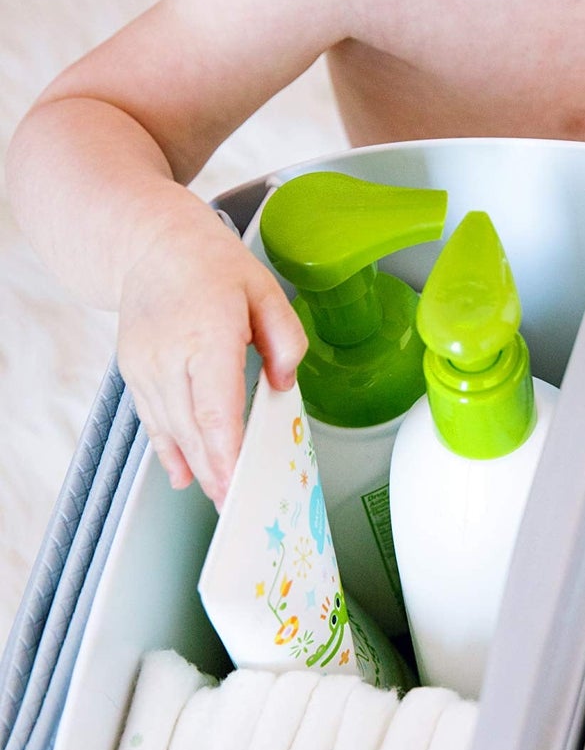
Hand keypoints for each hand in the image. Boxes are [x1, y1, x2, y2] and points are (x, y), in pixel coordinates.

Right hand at [117, 215, 306, 506]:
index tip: (237, 482)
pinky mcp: (133, 372)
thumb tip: (282, 383)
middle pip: (191, 428)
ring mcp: (145, 365)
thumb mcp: (265, 288)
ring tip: (220, 496)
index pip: (214, 405)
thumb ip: (285, 338)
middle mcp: (168, 354)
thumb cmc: (209, 262)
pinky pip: (152, 420)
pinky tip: (183, 474)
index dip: (225, 450)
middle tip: (239, 506)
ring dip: (195, 466)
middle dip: (215, 471)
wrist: (149, 243)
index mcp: (206, 332)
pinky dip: (168, 449)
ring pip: (170, 429)